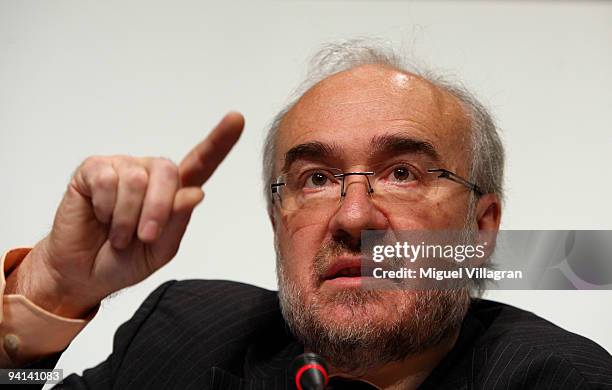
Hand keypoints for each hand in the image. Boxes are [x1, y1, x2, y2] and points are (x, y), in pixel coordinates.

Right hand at [5, 112, 243, 317]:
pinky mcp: (94, 169)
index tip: (237, 119)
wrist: (83, 273)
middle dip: (158, 211)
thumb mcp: (160, 250)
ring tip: (117, 233)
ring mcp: (122, 168)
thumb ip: (177, 222)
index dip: (219, 141)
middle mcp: (150, 174)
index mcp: (173, 192)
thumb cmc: (124, 259)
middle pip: (169, 172)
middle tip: (144, 236)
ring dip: (126, 218)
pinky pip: (107, 180)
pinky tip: (99, 216)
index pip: (201, 163)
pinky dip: (105, 208)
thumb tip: (195, 193)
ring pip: (137, 180)